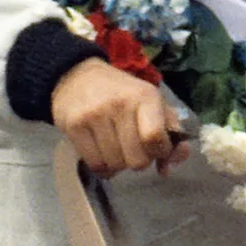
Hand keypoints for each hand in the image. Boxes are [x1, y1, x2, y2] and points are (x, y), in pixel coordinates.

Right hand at [52, 58, 181, 175]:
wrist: (78, 78)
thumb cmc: (122, 94)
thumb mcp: (152, 103)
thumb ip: (170, 132)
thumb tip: (169, 168)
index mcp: (145, 96)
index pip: (155, 137)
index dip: (160, 152)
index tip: (156, 149)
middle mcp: (120, 104)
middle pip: (136, 159)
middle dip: (139, 161)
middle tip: (134, 149)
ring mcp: (95, 115)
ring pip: (115, 165)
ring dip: (119, 165)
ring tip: (117, 149)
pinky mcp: (74, 126)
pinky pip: (95, 165)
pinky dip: (102, 168)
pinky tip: (103, 154)